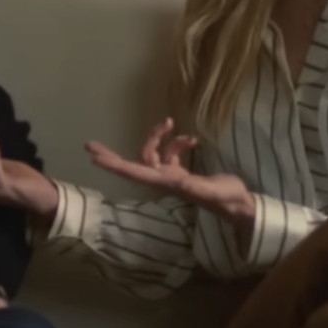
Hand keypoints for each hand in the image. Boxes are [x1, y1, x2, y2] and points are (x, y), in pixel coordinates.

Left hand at [87, 118, 255, 223]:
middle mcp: (164, 179)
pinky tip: (192, 140)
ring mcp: (171, 176)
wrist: (238, 205)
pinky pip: (170, 152)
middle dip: (112, 155)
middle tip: (90, 144)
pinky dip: (177, 143)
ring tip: (170, 122)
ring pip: (152, 152)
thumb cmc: (228, 199)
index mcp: (168, 183)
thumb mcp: (217, 192)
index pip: (136, 172)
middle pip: (134, 162)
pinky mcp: (180, 173)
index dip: (115, 165)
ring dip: (159, 136)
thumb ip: (200, 189)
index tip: (95, 158)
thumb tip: (182, 183)